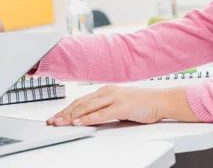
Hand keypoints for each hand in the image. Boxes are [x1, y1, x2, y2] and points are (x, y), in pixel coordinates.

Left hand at [46, 85, 199, 126]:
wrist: (161, 100)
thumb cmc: (142, 103)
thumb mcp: (119, 104)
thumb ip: (105, 108)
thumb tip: (89, 117)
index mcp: (105, 91)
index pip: (81, 101)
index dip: (66, 109)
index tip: (55, 117)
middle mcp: (107, 92)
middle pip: (80, 104)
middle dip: (64, 113)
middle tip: (52, 121)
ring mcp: (114, 98)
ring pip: (88, 108)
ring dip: (72, 116)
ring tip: (60, 122)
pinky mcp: (122, 107)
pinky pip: (101, 114)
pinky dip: (88, 119)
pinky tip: (79, 123)